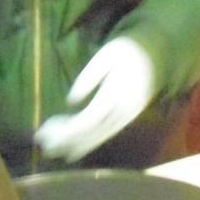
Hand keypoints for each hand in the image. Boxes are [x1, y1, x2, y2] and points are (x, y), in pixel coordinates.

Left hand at [35, 37, 156, 161]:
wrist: (157, 54)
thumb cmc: (127, 51)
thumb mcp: (106, 54)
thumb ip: (89, 77)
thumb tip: (71, 100)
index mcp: (116, 93)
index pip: (89, 118)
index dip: (68, 130)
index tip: (47, 133)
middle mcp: (123, 110)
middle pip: (92, 132)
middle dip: (66, 140)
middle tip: (42, 142)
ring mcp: (127, 116)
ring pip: (99, 136)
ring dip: (75, 145)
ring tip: (51, 149)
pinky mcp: (127, 118)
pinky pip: (106, 134)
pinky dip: (88, 143)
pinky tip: (74, 148)